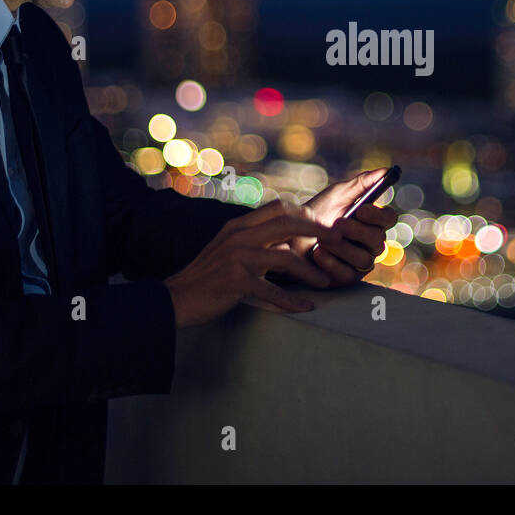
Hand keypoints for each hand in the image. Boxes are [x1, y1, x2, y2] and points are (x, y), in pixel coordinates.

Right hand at [164, 200, 331, 327]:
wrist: (176, 298)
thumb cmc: (206, 276)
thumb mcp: (226, 247)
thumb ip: (251, 238)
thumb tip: (283, 239)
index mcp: (238, 225)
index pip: (278, 208)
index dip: (305, 214)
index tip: (323, 225)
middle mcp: (239, 236)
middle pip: (288, 223)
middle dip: (318, 231)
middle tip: (338, 241)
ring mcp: (238, 257)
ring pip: (286, 258)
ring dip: (310, 271)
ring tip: (326, 282)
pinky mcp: (236, 282)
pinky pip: (273, 291)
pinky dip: (292, 301)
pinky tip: (306, 307)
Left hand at [296, 168, 399, 286]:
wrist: (289, 236)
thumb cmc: (316, 213)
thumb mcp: (337, 194)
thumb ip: (361, 183)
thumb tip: (386, 170)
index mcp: (372, 222)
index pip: (389, 219)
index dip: (379, 216)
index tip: (362, 209)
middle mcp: (370, 243)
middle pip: (378, 240)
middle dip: (357, 231)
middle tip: (337, 224)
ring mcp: (359, 262)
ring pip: (363, 258)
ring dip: (341, 247)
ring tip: (322, 240)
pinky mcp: (346, 278)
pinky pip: (348, 274)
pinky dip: (331, 263)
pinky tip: (318, 254)